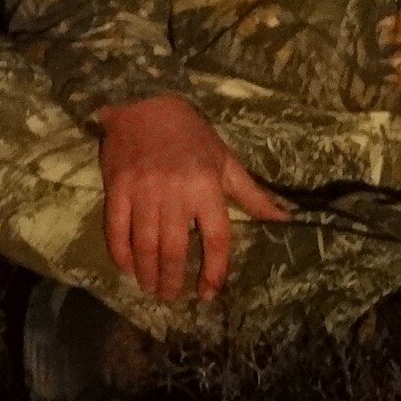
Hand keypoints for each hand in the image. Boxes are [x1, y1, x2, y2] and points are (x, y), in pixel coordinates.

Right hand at [93, 94, 292, 301]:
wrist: (146, 104)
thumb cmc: (193, 136)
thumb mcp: (227, 162)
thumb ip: (253, 194)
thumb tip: (285, 218)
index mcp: (208, 188)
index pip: (215, 239)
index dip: (213, 270)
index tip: (208, 293)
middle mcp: (176, 193)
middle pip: (175, 249)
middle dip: (173, 279)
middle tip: (172, 297)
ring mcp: (143, 192)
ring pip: (144, 245)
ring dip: (148, 273)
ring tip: (152, 288)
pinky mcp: (116, 189)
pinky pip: (116, 230)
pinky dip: (120, 254)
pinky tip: (128, 268)